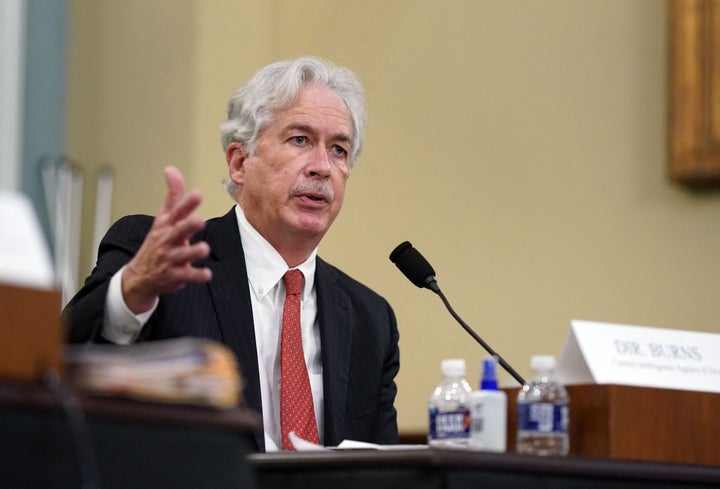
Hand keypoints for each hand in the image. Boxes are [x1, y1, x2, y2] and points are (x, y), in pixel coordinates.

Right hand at [122, 166, 211, 313]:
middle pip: (178, 231)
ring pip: (183, 254)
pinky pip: (187, 276)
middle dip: (188, 225)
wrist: (141, 275)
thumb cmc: (158, 241)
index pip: (177, 211)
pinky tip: (207, 274)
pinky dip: (196, 275)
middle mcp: (167, 240)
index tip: (197, 194)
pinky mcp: (175, 275)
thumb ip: (173, 195)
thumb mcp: (163, 218)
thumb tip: (171, 169)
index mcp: (167, 225)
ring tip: (204, 248)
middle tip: (199, 220)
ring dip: (193, 251)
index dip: (187, 203)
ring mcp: (170, 258)